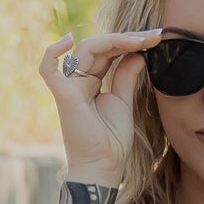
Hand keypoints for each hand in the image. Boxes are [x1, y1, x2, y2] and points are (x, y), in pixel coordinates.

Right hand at [39, 28, 161, 187]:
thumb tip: (137, 54)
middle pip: (99, 47)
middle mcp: (78, 81)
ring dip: (114, 40)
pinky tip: (68, 40)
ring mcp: (70, 87)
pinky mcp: (64, 95)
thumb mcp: (123, 103)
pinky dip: (52, 53)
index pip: (108, 52)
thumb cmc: (111, 142)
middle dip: (127, 38)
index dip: (130, 42)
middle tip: (154, 36)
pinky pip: (48, 70)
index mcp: (92, 82)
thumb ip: (126, 77)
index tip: (156, 38)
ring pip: (85, 50)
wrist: (104, 167)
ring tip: (140, 40)